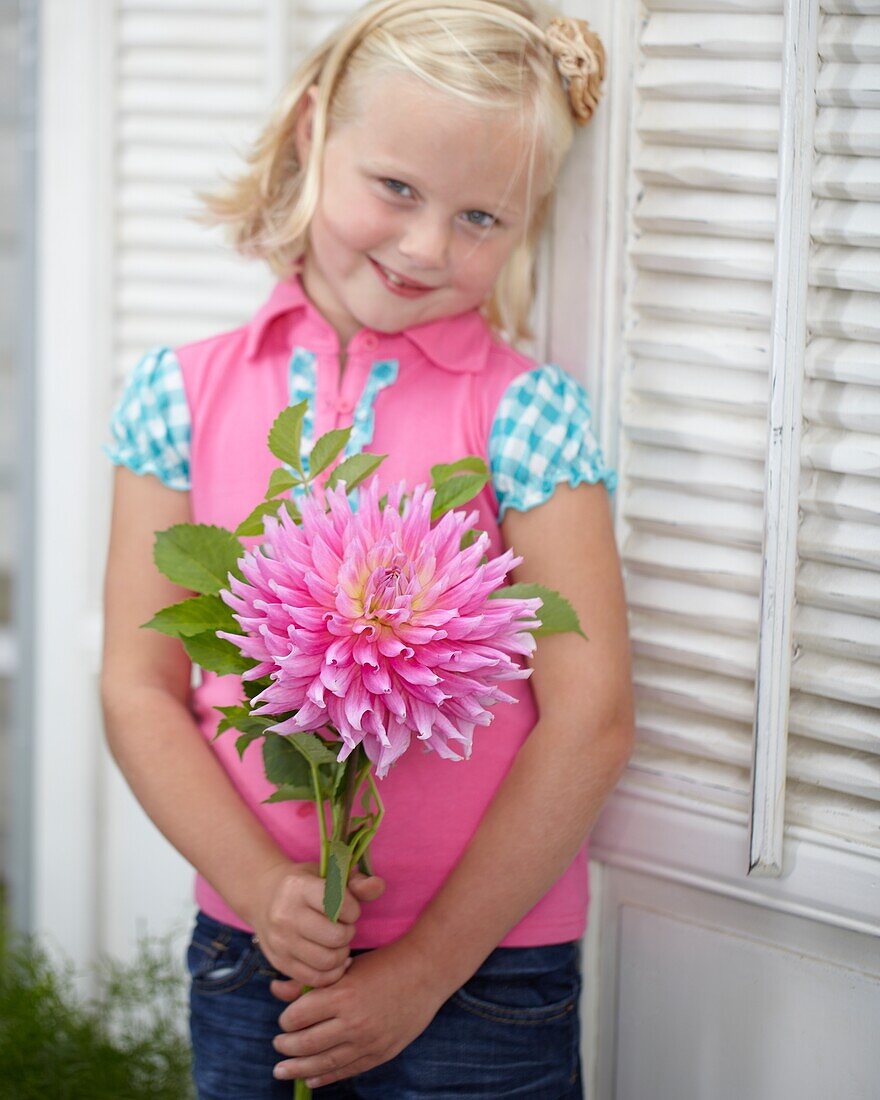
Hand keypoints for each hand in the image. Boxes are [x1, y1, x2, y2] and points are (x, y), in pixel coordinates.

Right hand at [250, 860, 385, 987]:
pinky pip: (314, 978)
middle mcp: (285, 915)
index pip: (338, 904)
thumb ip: (357, 882)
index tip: (349, 908)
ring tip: (339, 943)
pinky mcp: (280, 962)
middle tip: (345, 927)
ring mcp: (280, 941)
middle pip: (335, 936)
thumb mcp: (328, 874)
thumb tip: (378, 886)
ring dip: (341, 954)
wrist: (264, 896)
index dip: (352, 909)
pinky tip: (334, 960)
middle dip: (348, 933)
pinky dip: (331, 973)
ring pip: (326, 961)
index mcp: (298, 887)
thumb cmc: (306, 883)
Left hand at [269, 937, 444, 1087]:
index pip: (298, 1017)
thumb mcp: (345, 967)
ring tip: (282, 1070)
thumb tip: (275, 989)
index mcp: (342, 995)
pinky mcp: (380, 1053)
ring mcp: (368, 1041)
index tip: (285, 1020)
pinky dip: (326, 1077)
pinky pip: (347, 1070)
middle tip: (278, 1045)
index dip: (286, 1020)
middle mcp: (353, 1022)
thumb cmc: (384, 963)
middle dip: (287, 1046)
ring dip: (299, 1068)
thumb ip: (310, 982)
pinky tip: (311, 1079)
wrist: (426, 972)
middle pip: (306, 1043)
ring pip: (324, 1062)